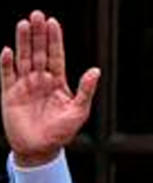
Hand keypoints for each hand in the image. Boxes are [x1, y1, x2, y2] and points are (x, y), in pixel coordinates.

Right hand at [1, 10, 99, 166]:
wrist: (41, 149)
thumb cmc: (62, 132)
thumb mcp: (79, 111)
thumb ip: (86, 90)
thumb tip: (95, 70)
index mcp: (57, 82)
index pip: (56, 55)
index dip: (55, 40)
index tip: (53, 22)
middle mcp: (40, 79)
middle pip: (39, 52)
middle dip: (38, 34)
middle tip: (37, 14)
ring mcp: (24, 85)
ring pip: (23, 58)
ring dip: (23, 41)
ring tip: (23, 24)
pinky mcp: (9, 94)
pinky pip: (6, 75)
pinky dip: (7, 63)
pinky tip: (8, 50)